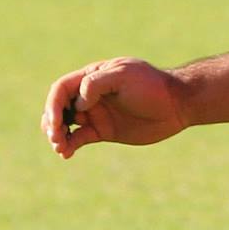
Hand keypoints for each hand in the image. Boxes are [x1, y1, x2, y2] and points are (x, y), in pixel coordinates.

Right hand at [42, 58, 189, 158]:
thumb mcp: (124, 76)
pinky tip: (67, 153)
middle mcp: (89, 95)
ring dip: (57, 135)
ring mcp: (95, 113)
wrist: (176, 105)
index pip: (62, 89)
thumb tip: (78, 103)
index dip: (53, 105)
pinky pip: (78, 138)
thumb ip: (97, 83)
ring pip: (65, 124)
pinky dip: (69, 145)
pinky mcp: (103, 131)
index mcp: (91, 76)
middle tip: (56, 138)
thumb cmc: (151, 85)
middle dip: (52, 122)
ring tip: (60, 147)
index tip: (56, 122)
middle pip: (58, 107)